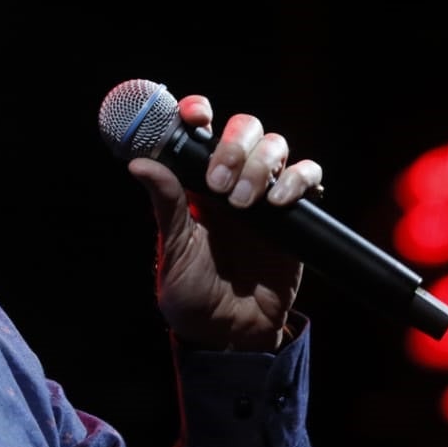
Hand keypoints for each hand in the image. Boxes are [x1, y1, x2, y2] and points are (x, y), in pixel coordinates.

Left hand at [126, 95, 323, 350]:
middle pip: (245, 127)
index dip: (199, 111)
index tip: (195, 117)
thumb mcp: (172, 250)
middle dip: (233, 146)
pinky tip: (278, 203)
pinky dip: (297, 181)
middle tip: (217, 183)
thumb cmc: (192, 294)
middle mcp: (233, 178)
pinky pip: (309, 177)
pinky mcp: (297, 215)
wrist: (229, 334)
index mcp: (197, 180)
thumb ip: (166, 204)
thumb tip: (139, 163)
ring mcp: (267, 193)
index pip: (202, 128)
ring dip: (259, 165)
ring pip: (276, 145)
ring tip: (243, 204)